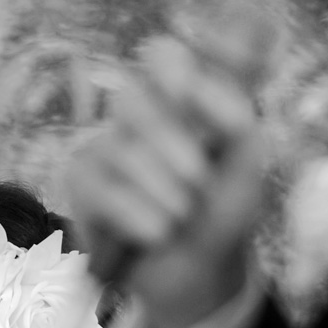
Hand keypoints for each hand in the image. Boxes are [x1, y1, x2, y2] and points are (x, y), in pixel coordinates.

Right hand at [67, 35, 266, 327]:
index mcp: (180, 97)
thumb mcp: (246, 164)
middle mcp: (138, 113)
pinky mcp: (81, 184)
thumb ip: (235, 118)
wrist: (200, 272)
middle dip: (169, 141)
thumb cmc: (223, 208)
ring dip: (161, 190)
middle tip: (198, 178)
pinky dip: (136, 215)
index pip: (163, 56)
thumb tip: (203, 91)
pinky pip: (100, 189)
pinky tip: (156, 233)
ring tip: (182, 215)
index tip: (188, 93)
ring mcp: (104, 146)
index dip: (169, 68)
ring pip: (119, 149)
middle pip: (131, 98)